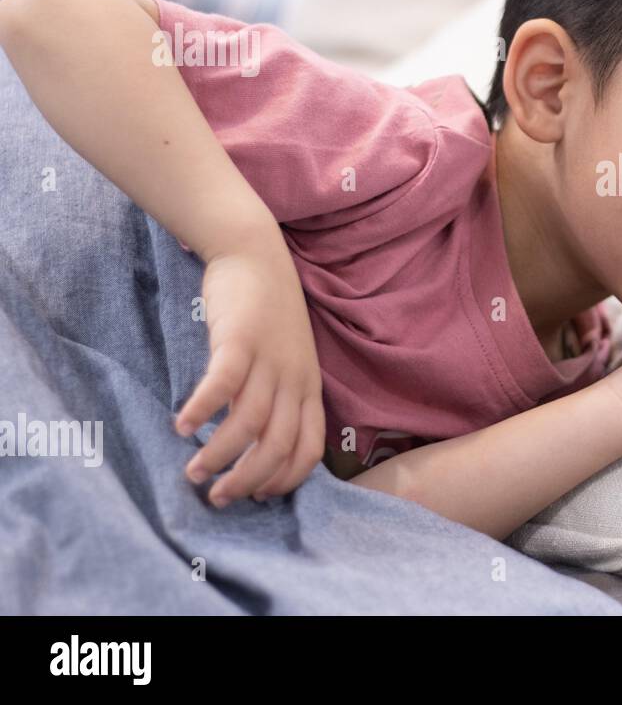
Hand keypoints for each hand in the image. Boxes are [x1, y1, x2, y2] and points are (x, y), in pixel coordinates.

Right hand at [176, 234, 324, 506]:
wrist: (255, 253)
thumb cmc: (267, 312)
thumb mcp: (285, 358)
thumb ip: (275, 396)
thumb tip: (252, 441)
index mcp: (308, 387)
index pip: (308, 448)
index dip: (283, 479)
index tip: (256, 497)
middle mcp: (294, 378)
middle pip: (279, 445)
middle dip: (249, 480)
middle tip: (218, 497)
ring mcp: (269, 359)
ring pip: (251, 422)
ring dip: (220, 454)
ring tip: (193, 472)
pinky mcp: (240, 339)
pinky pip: (223, 384)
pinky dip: (203, 410)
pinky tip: (181, 426)